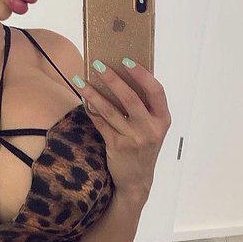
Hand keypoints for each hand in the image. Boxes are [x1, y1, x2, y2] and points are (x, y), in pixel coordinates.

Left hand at [82, 58, 170, 198]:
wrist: (137, 180)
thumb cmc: (144, 147)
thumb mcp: (153, 128)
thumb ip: (146, 107)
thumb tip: (124, 76)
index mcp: (163, 120)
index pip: (156, 91)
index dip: (142, 74)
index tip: (126, 60)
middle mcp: (151, 129)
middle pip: (130, 98)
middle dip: (112, 79)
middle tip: (97, 65)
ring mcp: (134, 139)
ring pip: (110, 110)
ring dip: (93, 93)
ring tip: (79, 81)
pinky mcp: (117, 147)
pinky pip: (100, 124)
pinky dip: (90, 110)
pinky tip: (83, 99)